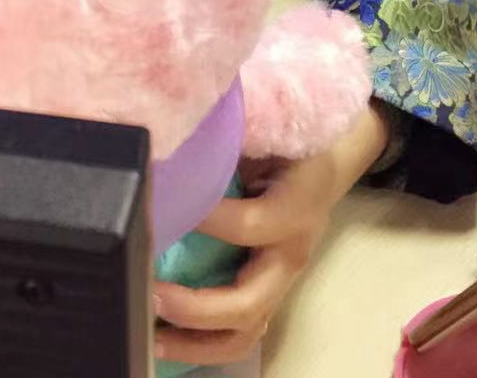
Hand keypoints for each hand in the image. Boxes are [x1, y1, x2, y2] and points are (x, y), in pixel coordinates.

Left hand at [153, 102, 391, 366]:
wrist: (326, 166)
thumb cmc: (290, 144)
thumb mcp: (270, 133)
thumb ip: (231, 139)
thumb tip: (178, 142)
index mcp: (295, 210)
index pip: (250, 225)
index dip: (207, 219)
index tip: (163, 206)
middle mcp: (289, 255)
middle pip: (248, 302)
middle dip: (196, 308)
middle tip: (151, 292)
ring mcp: (280, 283)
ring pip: (244, 332)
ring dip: (195, 342)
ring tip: (150, 337)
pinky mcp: (268, 295)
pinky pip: (240, 334)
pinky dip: (202, 344)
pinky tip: (164, 339)